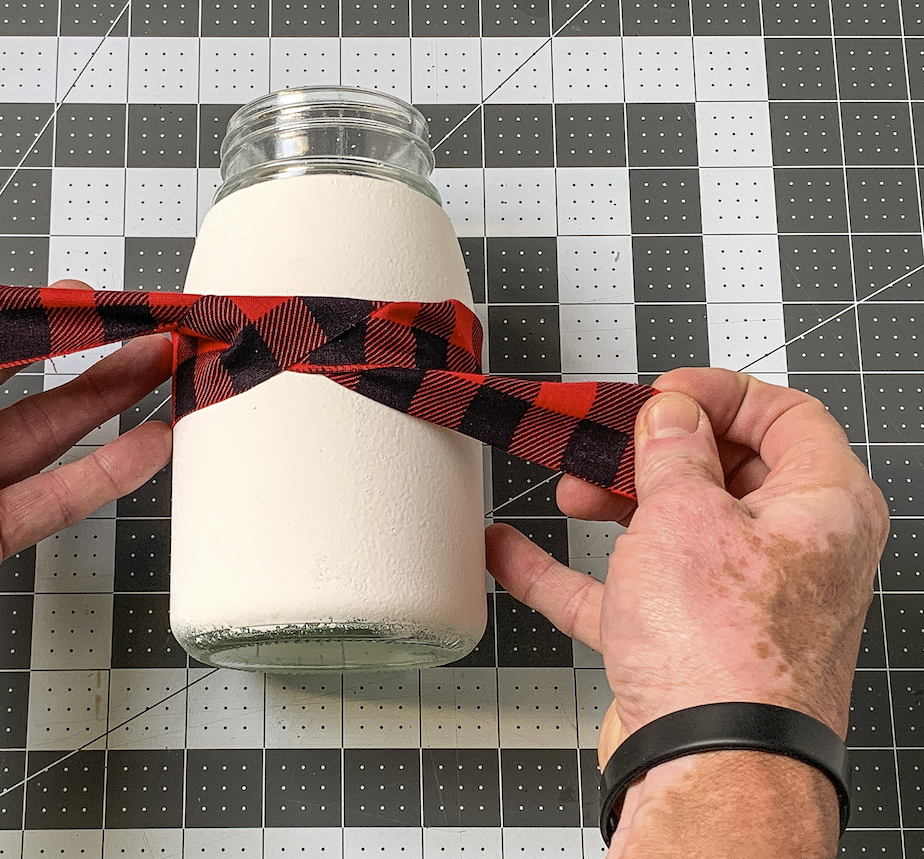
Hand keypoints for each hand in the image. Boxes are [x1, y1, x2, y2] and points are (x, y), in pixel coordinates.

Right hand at [486, 368, 888, 851]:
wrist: (704, 766)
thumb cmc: (724, 653)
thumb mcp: (687, 515)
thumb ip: (673, 451)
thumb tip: (671, 415)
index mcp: (823, 508)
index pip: (786, 417)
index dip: (722, 394)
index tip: (664, 395)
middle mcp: (791, 553)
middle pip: (722, 471)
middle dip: (652, 451)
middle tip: (605, 438)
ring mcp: (738, 601)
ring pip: (673, 529)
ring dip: (611, 502)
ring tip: (564, 487)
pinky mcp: (688, 642)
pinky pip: (625, 591)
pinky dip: (570, 569)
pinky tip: (513, 551)